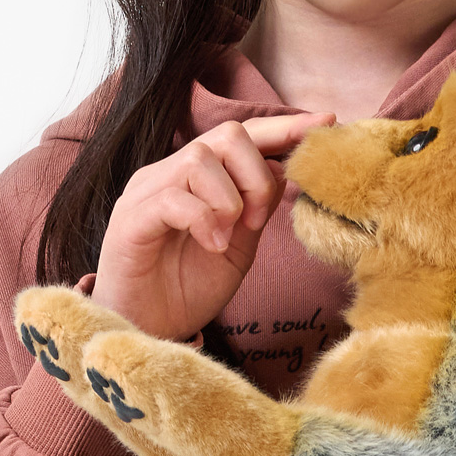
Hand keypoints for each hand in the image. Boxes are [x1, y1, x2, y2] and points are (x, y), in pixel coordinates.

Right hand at [90, 113, 334, 341]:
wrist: (146, 333)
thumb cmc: (186, 290)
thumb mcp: (239, 247)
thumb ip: (257, 207)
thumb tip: (284, 166)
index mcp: (196, 178)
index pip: (242, 135)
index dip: (284, 127)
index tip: (326, 122)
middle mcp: (169, 174)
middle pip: (226, 135)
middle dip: (256, 175)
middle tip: (256, 221)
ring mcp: (145, 193)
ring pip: (199, 159)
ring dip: (229, 199)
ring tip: (227, 237)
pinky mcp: (130, 220)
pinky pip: (173, 198)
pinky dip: (204, 220)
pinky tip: (211, 246)